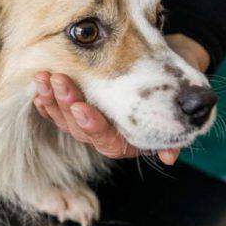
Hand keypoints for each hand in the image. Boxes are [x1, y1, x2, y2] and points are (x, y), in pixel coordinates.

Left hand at [31, 34, 208, 164]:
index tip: (81, 108)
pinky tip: (37, 86)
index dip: (93, 125)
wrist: (174, 68)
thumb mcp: (187, 101)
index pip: (106, 140)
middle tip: (58, 80)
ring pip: (64, 119)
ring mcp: (89, 122)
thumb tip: (170, 156)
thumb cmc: (180, 86)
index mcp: (131, 141)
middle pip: (80, 129)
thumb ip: (178, 127)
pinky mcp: (76, 108)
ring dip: (51, 99)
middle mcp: (107, 136)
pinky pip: (55, 110)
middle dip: (66, 105)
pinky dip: (46, 99)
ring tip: (42, 78)